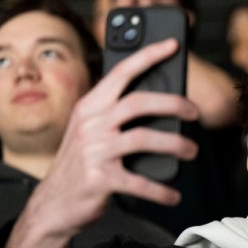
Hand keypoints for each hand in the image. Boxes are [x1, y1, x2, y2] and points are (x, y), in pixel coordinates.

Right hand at [27, 38, 199, 239]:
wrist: (53, 203)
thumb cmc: (81, 164)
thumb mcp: (90, 131)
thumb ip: (114, 113)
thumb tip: (163, 102)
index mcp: (89, 106)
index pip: (120, 72)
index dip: (148, 55)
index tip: (172, 44)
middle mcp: (90, 124)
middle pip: (138, 102)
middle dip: (173, 104)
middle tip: (194, 112)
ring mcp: (94, 151)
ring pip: (143, 138)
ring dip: (175, 144)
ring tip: (191, 151)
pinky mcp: (100, 179)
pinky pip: (139, 182)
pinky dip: (161, 190)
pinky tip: (173, 195)